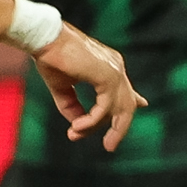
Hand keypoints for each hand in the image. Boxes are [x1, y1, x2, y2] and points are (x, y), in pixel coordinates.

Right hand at [28, 23, 141, 150]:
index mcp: (108, 65)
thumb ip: (72, 106)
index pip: (126, 88)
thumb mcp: (62, 87)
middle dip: (119, 128)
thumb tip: (78, 125)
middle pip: (127, 104)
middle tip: (109, 146)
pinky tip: (76, 127)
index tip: (142, 105)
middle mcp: (116, 67)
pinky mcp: (108, 76)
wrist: (44, 40)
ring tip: (76, 134)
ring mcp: (115, 71)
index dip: (135, 99)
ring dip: (98, 128)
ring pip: (120, 109)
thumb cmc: (51, 57)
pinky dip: (91, 121)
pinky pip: (105, 108)